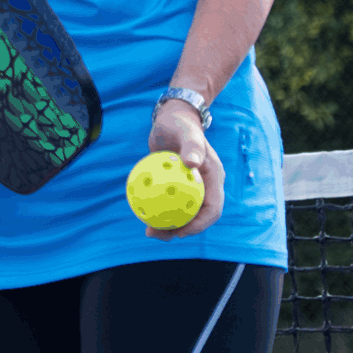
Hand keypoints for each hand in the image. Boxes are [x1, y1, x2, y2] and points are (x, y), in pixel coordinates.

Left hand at [146, 101, 223, 239]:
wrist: (171, 118)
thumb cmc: (181, 124)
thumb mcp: (187, 133)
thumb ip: (192, 146)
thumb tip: (192, 164)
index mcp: (213, 180)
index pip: (212, 209)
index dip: (199, 224)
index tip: (180, 232)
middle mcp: (203, 186)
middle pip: (194, 215)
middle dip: (179, 230)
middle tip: (157, 234)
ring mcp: (188, 186)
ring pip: (179, 211)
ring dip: (166, 223)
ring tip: (147, 231)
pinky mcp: (174, 184)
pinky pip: (166, 200)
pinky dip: (156, 207)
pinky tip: (139, 212)